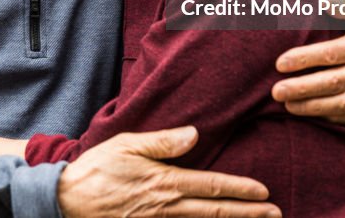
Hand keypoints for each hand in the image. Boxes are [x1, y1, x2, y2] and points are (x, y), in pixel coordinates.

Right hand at [58, 126, 279, 217]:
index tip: (264, 191)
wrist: (68, 200)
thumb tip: (193, 135)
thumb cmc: (96, 169)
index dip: (240, 190)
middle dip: (248, 214)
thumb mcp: (127, 145)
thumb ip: (163, 142)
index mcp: (165, 182)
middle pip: (215, 212)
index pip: (211, 187)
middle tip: (276, 213)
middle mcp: (167, 207)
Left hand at [272, 0, 344, 123]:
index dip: (304, 59)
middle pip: (334, 82)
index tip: (279, 63)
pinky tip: (310, 114)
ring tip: (287, 106)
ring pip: (343, 103)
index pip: (331, 54)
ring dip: (313, 107)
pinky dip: (332, 116)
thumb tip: (324, 2)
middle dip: (303, 88)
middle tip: (276, 91)